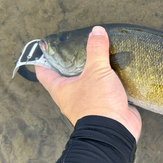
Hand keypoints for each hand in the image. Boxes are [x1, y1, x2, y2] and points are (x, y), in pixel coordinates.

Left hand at [36, 26, 141, 140]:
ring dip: (94, 73)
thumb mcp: (96, 71)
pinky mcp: (107, 107)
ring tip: (101, 56)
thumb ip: (96, 50)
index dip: (43, 59)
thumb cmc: (98, 104)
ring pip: (88, 83)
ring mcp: (90, 103)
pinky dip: (111, 82)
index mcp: (61, 89)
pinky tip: (118, 71)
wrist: (116, 131)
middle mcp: (72, 97)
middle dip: (73, 63)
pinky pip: (106, 91)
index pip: (44, 72)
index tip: (47, 47)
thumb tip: (96, 31)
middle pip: (67, 77)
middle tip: (79, 47)